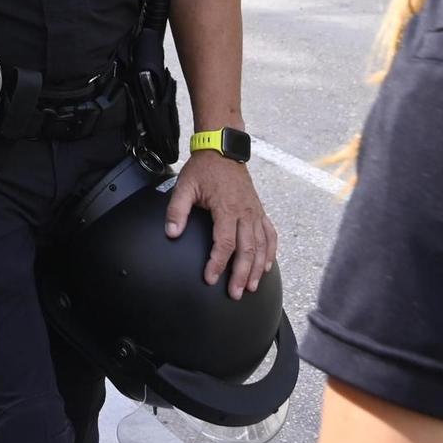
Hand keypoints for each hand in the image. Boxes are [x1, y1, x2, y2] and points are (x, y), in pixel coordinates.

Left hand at [163, 150, 277, 299]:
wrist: (223, 150)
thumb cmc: (203, 169)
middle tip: (236, 293)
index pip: (225, 243)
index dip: (218, 263)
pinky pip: (270, 234)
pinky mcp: (259, 210)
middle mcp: (245, 213)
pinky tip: (266, 266)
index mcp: (226, 209)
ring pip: (262, 245)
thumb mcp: (184, 186)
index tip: (210, 278)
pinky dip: (270, 252)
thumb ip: (177, 210)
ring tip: (252, 286)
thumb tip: (171, 233)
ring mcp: (255, 212)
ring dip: (257, 268)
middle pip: (247, 250)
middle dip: (242, 274)